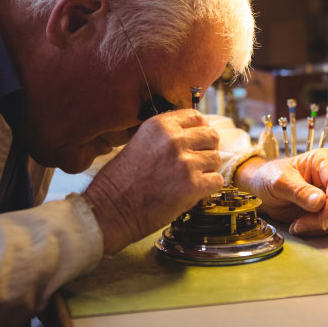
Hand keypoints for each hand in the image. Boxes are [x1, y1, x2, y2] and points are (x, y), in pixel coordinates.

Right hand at [83, 110, 222, 253]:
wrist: (111, 209)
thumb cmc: (121, 181)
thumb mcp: (140, 142)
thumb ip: (166, 136)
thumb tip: (194, 135)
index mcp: (159, 125)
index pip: (196, 117)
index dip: (199, 130)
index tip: (196, 141)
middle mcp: (174, 139)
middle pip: (211, 136)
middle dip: (206, 149)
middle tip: (196, 163)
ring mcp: (185, 162)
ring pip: (215, 159)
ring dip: (207, 170)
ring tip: (189, 180)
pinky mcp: (192, 185)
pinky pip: (216, 180)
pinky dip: (208, 188)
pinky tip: (193, 191)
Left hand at [233, 149, 327, 235]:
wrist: (260, 188)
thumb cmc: (268, 177)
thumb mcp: (279, 182)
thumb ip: (299, 191)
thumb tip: (320, 201)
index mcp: (323, 160)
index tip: (321, 220)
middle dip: (323, 218)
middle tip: (299, 225)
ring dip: (320, 226)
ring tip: (297, 225)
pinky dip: (318, 229)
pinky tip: (300, 226)